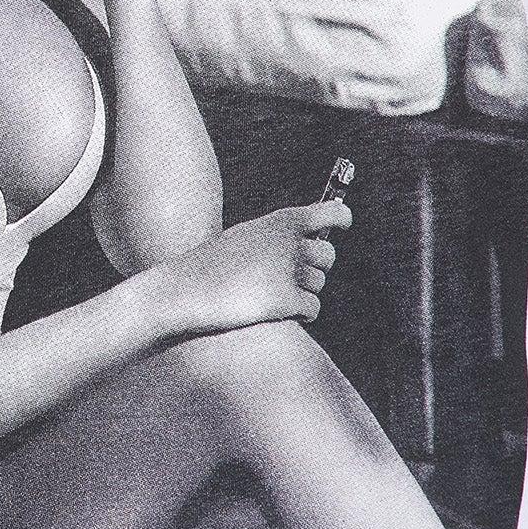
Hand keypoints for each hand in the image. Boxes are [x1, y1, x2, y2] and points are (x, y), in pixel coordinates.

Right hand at [152, 199, 353, 338]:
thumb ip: (279, 234)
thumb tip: (316, 240)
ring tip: (271, 293)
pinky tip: (281, 312)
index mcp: (283, 221)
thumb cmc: (215, 263)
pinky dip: (302, 314)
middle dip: (315, 268)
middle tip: (291, 276)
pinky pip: (312, 309)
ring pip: (319, 285)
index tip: (341, 226)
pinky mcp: (285, 301)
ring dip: (303, 292)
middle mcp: (292, 243)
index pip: (334, 214)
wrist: (186, 288)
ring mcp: (290, 272)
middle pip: (328, 257)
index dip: (341, 220)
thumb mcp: (247, 235)